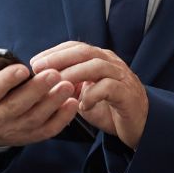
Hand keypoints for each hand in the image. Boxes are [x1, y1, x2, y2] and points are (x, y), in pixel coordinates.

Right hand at [0, 33, 80, 147]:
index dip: (6, 81)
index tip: (22, 68)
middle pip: (18, 105)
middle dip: (37, 90)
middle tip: (55, 74)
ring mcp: (14, 129)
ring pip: (35, 118)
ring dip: (53, 103)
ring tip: (67, 85)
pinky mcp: (29, 136)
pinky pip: (47, 130)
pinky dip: (61, 119)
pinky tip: (72, 103)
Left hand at [29, 41, 147, 147]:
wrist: (139, 126)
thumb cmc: (108, 108)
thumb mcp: (83, 94)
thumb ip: (68, 85)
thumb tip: (41, 82)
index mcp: (100, 59)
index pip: (75, 47)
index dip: (54, 52)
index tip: (34, 62)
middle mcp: (111, 63)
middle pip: (84, 52)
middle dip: (59, 58)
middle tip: (39, 69)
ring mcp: (122, 77)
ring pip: (96, 66)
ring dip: (73, 74)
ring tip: (56, 85)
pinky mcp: (128, 94)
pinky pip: (109, 88)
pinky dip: (92, 95)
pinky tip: (82, 105)